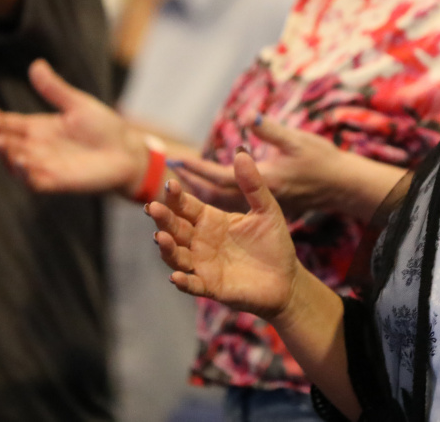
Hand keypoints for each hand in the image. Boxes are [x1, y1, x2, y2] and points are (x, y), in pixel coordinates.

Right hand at [0, 59, 145, 195]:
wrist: (127, 151)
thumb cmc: (104, 127)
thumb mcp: (77, 105)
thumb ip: (55, 89)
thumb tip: (36, 64)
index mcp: (38, 128)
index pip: (7, 122)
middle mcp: (36, 148)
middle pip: (6, 142)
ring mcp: (44, 166)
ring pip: (13, 163)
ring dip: (4, 154)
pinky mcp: (56, 182)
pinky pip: (33, 181)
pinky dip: (24, 173)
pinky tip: (20, 161)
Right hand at [149, 150, 300, 319]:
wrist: (286, 279)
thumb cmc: (273, 243)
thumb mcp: (266, 209)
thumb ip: (253, 184)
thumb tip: (242, 152)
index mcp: (210, 220)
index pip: (187, 205)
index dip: (177, 196)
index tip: (170, 184)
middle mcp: (200, 241)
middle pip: (175, 228)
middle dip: (163, 218)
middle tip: (152, 207)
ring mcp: (202, 264)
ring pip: (177, 255)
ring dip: (167, 248)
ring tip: (160, 238)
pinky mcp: (210, 287)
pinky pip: (192, 284)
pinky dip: (183, 281)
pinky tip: (176, 276)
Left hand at [173, 119, 350, 216]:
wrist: (343, 186)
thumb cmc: (322, 160)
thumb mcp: (298, 141)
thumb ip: (271, 130)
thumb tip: (248, 116)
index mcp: (266, 181)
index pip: (222, 177)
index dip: (197, 170)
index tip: (177, 160)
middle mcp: (261, 199)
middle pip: (216, 196)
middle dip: (191, 184)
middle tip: (170, 171)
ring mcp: (264, 206)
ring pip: (223, 205)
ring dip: (201, 193)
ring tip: (182, 183)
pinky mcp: (268, 209)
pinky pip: (234, 208)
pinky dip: (217, 199)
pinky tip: (208, 193)